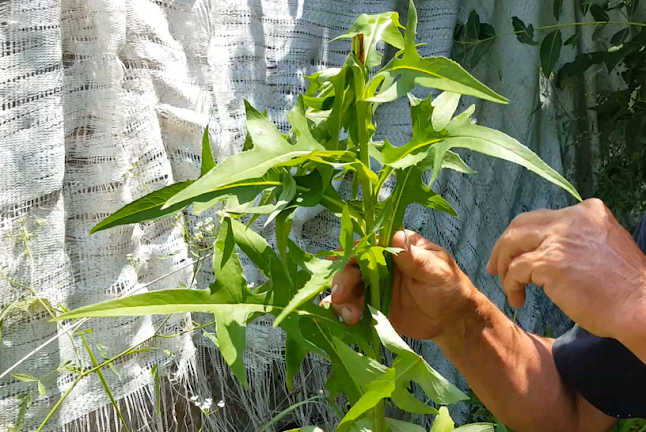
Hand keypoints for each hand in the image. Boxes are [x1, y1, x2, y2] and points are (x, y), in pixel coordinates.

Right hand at [326, 230, 476, 338]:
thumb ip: (414, 257)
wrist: (453, 320)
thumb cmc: (450, 287)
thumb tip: (397, 237)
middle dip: (343, 280)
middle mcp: (380, 264)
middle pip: (352, 266)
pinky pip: (353, 306)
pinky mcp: (372, 306)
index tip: (342, 263)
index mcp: (395, 247)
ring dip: (343, 300)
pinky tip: (344, 321)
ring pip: (349, 287)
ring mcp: (374, 285)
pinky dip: (344, 312)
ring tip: (350, 316)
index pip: (368, 244)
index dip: (352, 251)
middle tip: (340, 296)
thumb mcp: (435, 269)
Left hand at [487, 198, 645, 338]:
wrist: (641, 308)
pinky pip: (515, 270)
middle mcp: (572, 218)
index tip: (513, 254)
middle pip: (520, 225)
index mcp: (588, 212)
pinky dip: (511, 284)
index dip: (522, 236)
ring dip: (504, 267)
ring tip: (508, 287)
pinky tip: (518, 298)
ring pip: (511, 244)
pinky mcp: (550, 262)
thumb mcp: (602, 247)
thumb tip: (541, 247)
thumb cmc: (624, 288)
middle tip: (494, 268)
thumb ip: (575, 240)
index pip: (541, 218)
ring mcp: (560, 239)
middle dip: (502, 247)